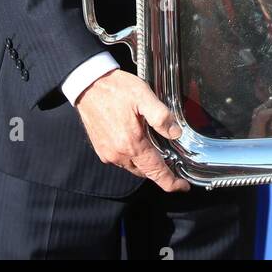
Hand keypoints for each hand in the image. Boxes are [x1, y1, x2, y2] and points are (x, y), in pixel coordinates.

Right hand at [75, 70, 188, 192]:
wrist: (88, 85)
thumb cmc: (116, 89)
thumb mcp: (144, 96)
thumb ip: (161, 116)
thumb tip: (175, 133)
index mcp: (132, 144)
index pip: (155, 172)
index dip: (171, 182)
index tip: (183, 186)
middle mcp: (118, 154)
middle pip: (145, 171)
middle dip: (159, 169)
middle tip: (172, 158)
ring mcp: (108, 154)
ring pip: (133, 166)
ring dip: (145, 161)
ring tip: (154, 146)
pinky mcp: (101, 149)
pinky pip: (121, 160)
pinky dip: (132, 156)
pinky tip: (137, 141)